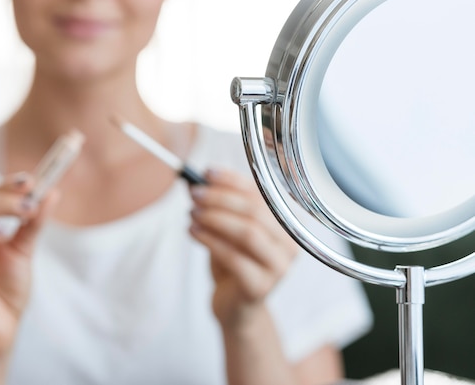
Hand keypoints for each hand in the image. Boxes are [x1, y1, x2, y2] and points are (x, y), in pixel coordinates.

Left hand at [189, 169, 297, 329]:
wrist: (235, 307)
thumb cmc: (232, 264)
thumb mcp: (226, 231)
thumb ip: (217, 207)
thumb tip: (196, 182)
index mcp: (284, 225)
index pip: (261, 194)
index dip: (233, 180)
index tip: (207, 172)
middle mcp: (288, 245)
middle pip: (255, 212)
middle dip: (220, 199)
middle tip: (194, 194)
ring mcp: (278, 268)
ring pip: (247, 233)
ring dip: (215, 218)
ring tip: (192, 213)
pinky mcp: (260, 287)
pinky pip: (234, 258)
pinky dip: (210, 241)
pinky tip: (193, 232)